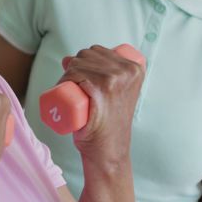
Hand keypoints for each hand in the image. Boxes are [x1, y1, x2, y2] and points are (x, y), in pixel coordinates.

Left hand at [58, 45, 144, 159]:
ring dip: (67, 74)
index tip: (81, 78)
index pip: (99, 51)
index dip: (84, 61)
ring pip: (77, 63)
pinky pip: (74, 73)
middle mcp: (127, 70)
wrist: (109, 150)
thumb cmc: (108, 123)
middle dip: (74, 67)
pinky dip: (66, 78)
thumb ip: (107, 76)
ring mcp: (115, 78)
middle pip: (87, 55)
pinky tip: (67, 88)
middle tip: (74, 88)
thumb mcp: (116, 94)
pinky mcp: (101, 88)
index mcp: (135, 68)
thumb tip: (68, 58)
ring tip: (72, 92)